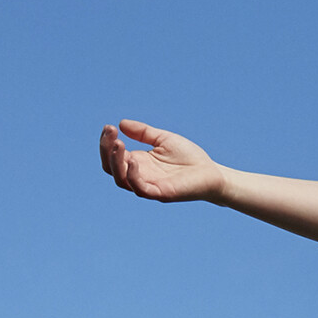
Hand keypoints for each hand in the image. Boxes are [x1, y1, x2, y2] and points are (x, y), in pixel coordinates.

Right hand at [99, 119, 223, 202]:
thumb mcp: (163, 139)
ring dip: (116, 162)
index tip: (109, 127)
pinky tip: (134, 160)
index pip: (113, 156)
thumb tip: (121, 123)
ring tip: (118, 143)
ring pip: (121, 180)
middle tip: (111, 133)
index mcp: (138, 163)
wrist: (211, 173)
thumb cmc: (189, 157)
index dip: (107, 143)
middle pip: (111, 168)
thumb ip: (143, 132)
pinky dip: (134, 176)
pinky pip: (140, 189)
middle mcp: (139, 176)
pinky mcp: (161, 194)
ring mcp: (149, 186)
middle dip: (107, 150)